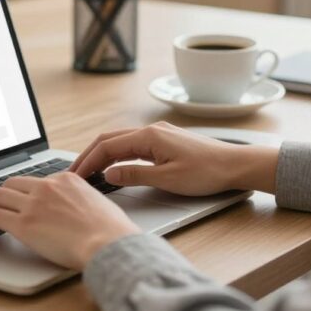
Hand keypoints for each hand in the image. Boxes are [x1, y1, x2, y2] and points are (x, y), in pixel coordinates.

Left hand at [0, 172, 140, 269]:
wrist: (108, 243)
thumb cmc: (111, 231)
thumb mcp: (98, 202)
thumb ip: (81, 200)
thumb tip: (77, 210)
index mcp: (66, 179)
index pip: (36, 181)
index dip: (25, 193)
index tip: (20, 201)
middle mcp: (48, 187)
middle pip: (13, 183)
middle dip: (1, 194)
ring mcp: (34, 204)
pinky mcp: (24, 224)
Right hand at [69, 121, 278, 195]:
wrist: (235, 165)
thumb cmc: (206, 172)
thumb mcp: (167, 179)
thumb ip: (135, 175)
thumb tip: (109, 174)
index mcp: (149, 137)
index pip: (107, 147)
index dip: (88, 161)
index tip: (75, 176)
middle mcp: (152, 130)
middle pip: (110, 139)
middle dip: (90, 155)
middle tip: (75, 173)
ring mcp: (159, 134)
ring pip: (121, 141)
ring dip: (103, 154)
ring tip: (89, 171)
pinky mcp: (166, 141)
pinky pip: (133, 144)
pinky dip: (118, 154)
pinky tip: (114, 166)